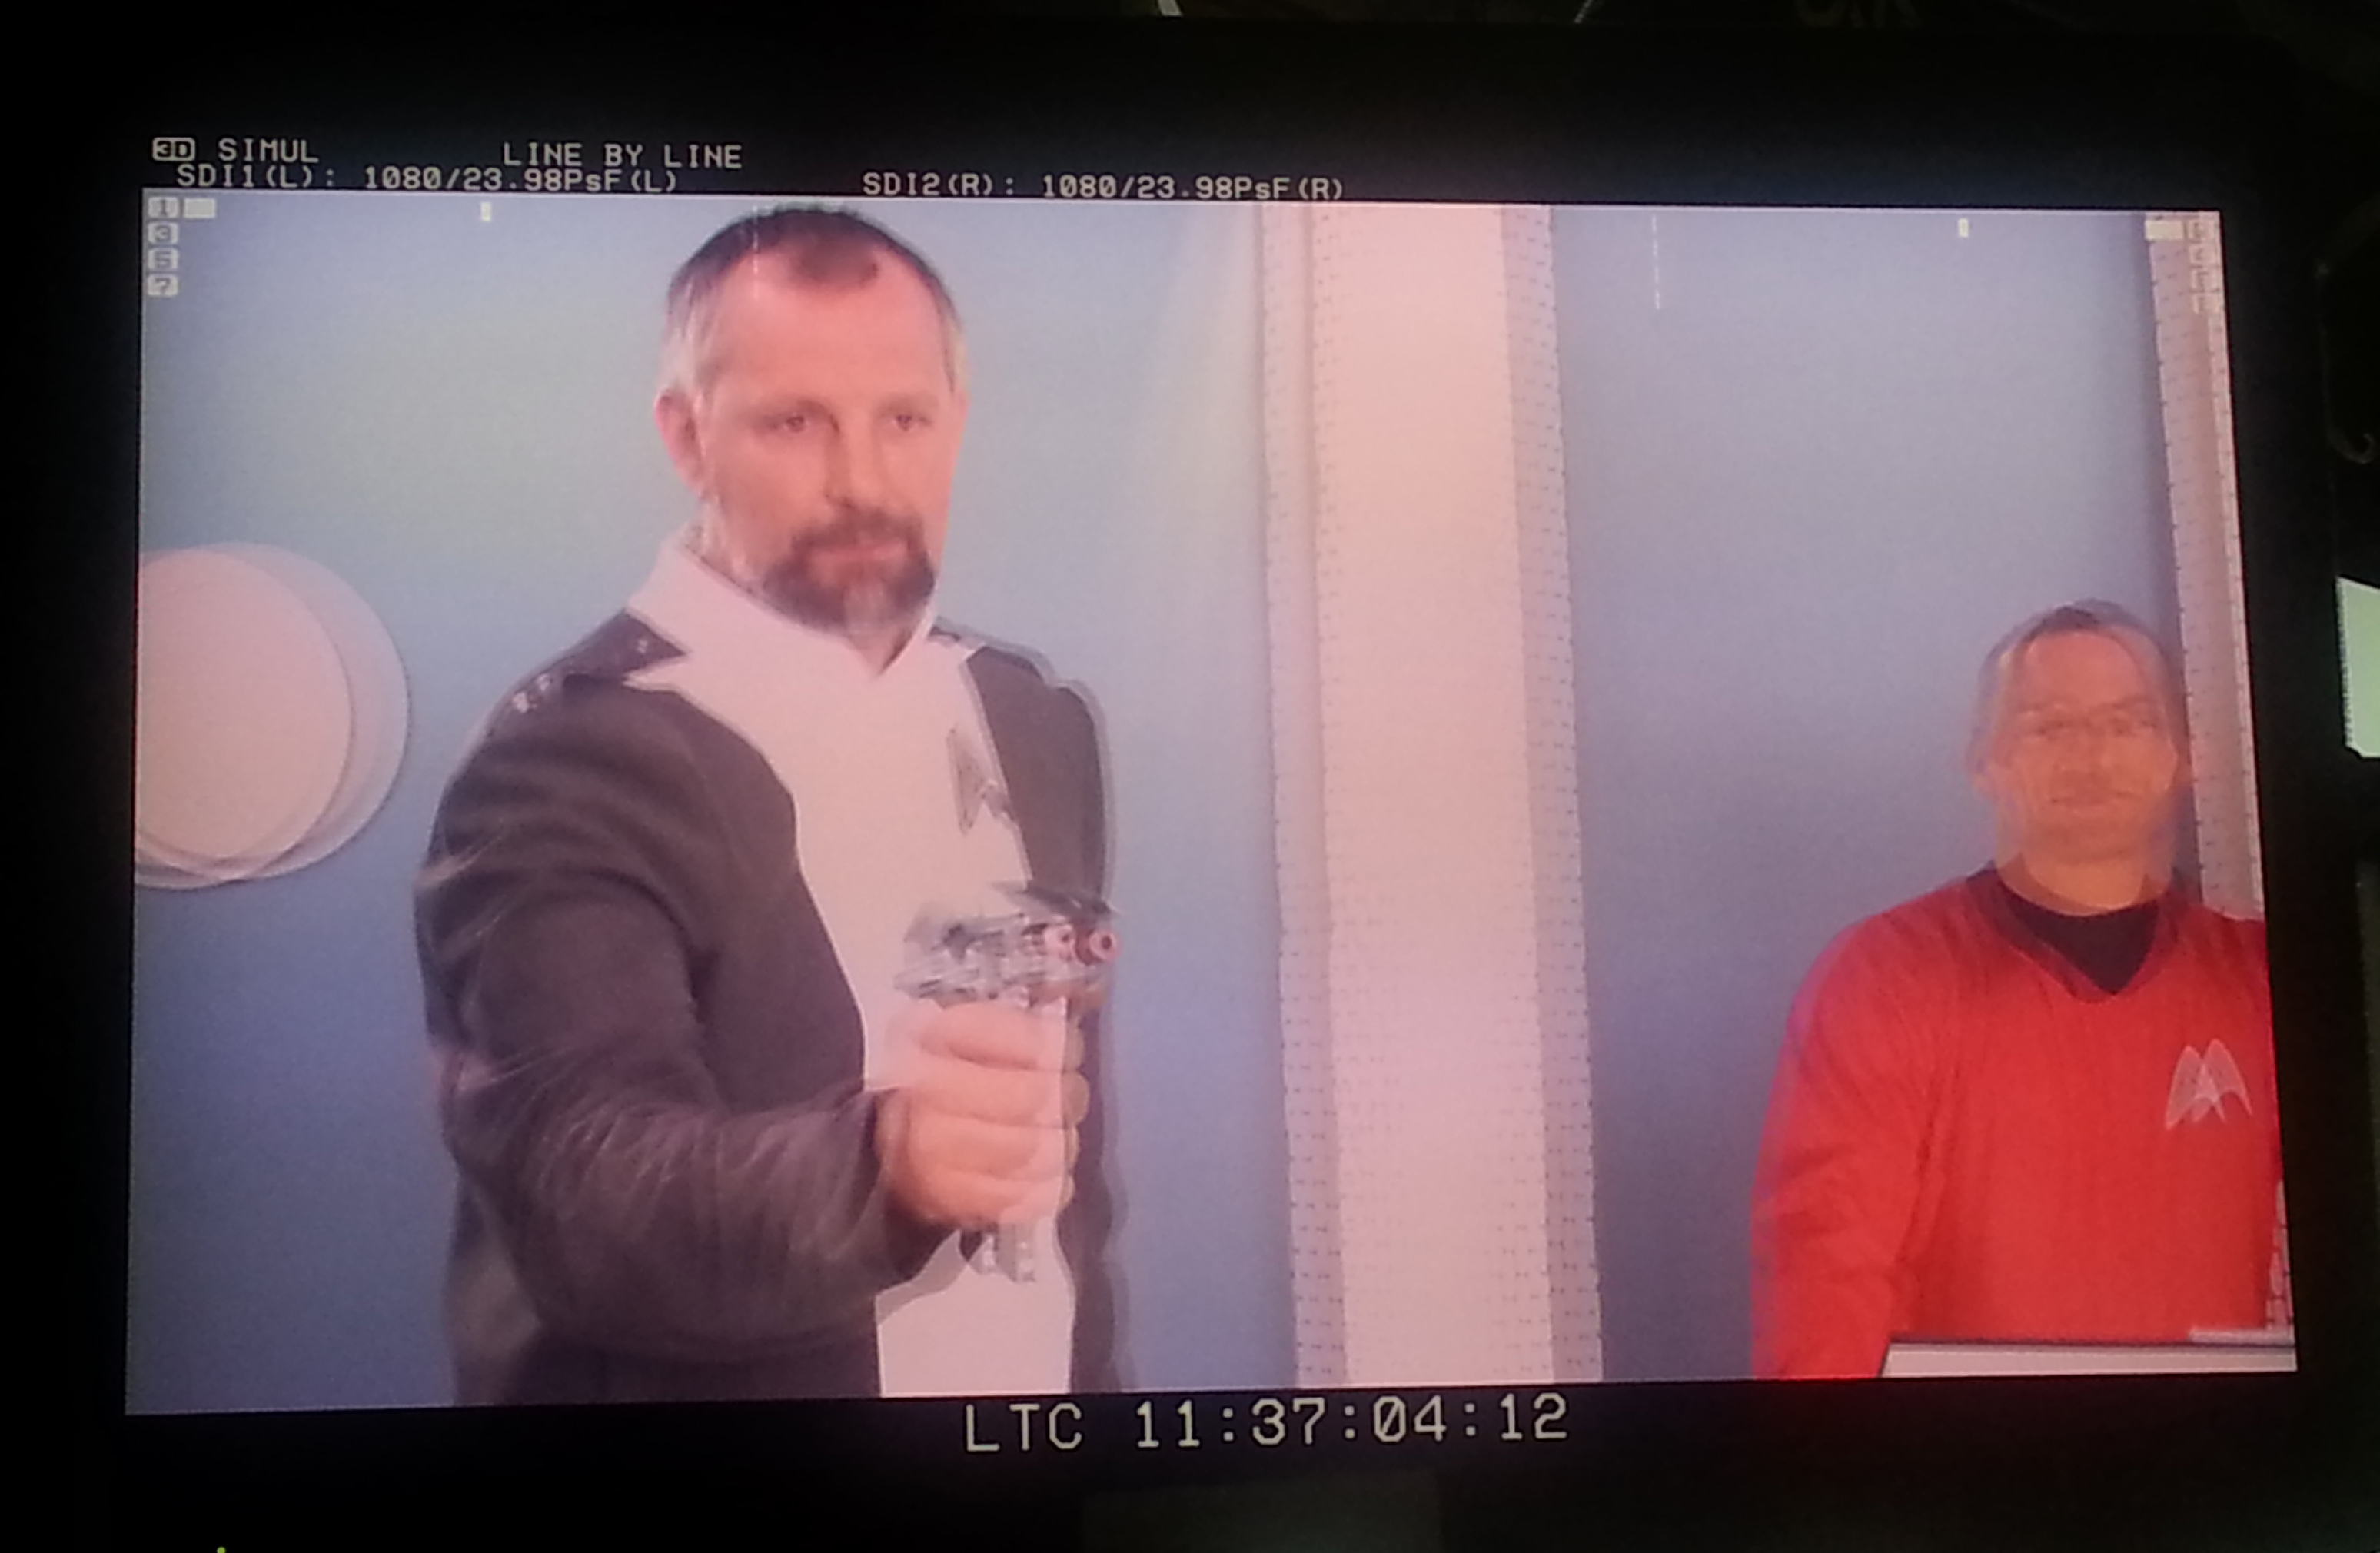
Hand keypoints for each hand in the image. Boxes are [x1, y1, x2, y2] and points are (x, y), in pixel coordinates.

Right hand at [877, 1000, 1086, 1231]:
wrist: (898, 1144)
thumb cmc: (952, 1073)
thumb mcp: (977, 1024)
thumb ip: (1029, 1006)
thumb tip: (1093, 984)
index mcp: (929, 1035)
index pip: (1002, 1033)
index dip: (1051, 1043)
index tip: (1068, 1048)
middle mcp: (924, 1092)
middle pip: (1029, 1097)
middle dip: (1066, 1096)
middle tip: (1070, 1096)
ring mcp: (932, 1154)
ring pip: (1033, 1151)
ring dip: (1062, 1143)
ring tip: (1058, 1134)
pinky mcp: (949, 1202)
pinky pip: (1023, 1198)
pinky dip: (1049, 1187)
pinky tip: (1049, 1173)